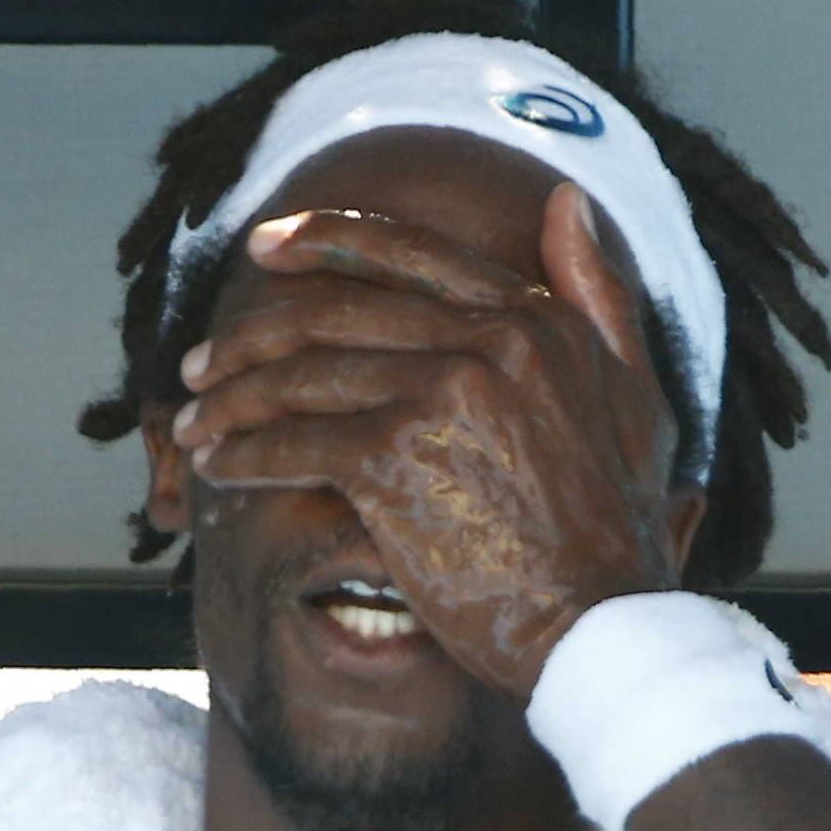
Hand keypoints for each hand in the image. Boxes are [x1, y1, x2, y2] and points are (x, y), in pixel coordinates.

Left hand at [173, 182, 687, 703]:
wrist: (599, 627)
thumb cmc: (615, 534)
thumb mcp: (635, 395)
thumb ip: (598, 298)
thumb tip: (565, 203)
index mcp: (534, 318)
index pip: (408, 254)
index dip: (324, 242)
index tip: (266, 248)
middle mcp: (486, 339)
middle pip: (335, 313)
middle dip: (252, 336)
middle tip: (204, 362)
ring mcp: (437, 393)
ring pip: (303, 375)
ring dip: (233, 399)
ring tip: (195, 422)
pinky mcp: (394, 460)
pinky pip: (292, 443)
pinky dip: (243, 454)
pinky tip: (215, 467)